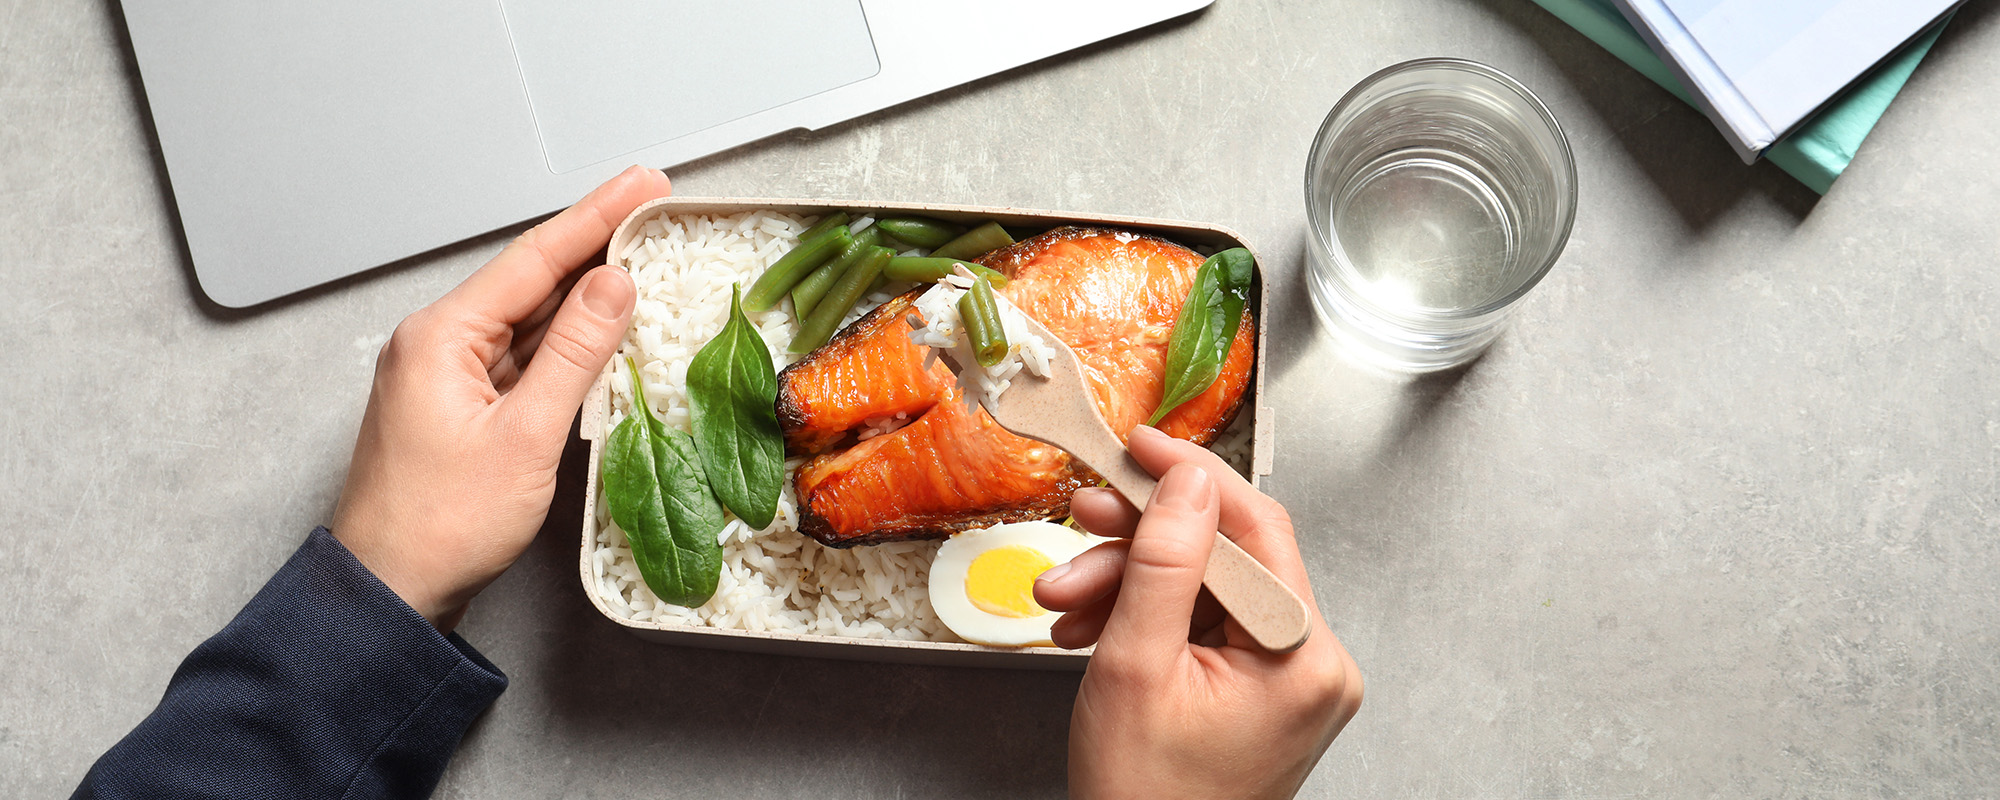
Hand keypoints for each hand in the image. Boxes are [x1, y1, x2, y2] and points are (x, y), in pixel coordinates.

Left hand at [331, 166, 670, 630]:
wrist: (388, 592)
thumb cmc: (441, 526)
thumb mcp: (525, 436)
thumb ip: (574, 354)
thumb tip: (612, 285)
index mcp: (441, 337)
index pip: (533, 259)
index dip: (594, 217)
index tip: (640, 185)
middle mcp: (435, 344)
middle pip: (529, 280)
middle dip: (593, 243)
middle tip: (649, 207)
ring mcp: (444, 375)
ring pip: (525, 319)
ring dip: (581, 292)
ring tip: (637, 256)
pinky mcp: (457, 407)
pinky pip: (518, 357)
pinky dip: (562, 341)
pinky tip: (598, 330)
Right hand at [1036, 425, 1362, 798]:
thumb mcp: (1136, 666)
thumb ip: (1164, 561)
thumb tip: (1186, 479)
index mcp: (1303, 658)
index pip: (1256, 529)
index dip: (1189, 478)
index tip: (1139, 446)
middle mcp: (1313, 665)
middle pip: (1225, 558)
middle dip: (1139, 543)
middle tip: (1079, 519)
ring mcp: (1289, 680)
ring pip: (1204, 589)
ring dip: (1128, 583)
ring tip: (1064, 600)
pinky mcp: (1261, 690)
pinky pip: (1203, 625)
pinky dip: (1146, 619)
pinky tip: (1090, 627)